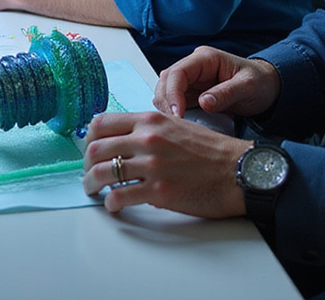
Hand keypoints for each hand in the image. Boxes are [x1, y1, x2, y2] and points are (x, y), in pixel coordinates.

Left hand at [81, 111, 250, 217]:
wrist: (238, 171)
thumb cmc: (211, 151)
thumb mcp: (176, 126)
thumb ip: (149, 130)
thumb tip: (125, 141)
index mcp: (151, 120)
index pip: (101, 123)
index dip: (89, 139)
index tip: (89, 150)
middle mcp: (147, 139)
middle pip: (95, 149)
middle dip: (86, 165)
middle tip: (89, 174)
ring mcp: (152, 165)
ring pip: (101, 173)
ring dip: (91, 185)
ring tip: (94, 191)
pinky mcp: (158, 190)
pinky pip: (119, 197)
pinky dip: (111, 203)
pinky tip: (114, 204)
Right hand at [153, 46, 279, 118]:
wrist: (267, 87)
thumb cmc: (260, 82)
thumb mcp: (248, 86)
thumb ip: (227, 93)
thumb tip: (204, 102)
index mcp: (206, 58)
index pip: (177, 72)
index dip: (172, 93)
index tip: (177, 113)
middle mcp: (194, 67)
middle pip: (166, 81)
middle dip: (166, 102)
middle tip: (176, 124)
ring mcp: (192, 81)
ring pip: (166, 92)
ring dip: (167, 108)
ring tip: (178, 126)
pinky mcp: (192, 94)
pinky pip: (175, 102)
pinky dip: (174, 113)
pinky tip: (181, 125)